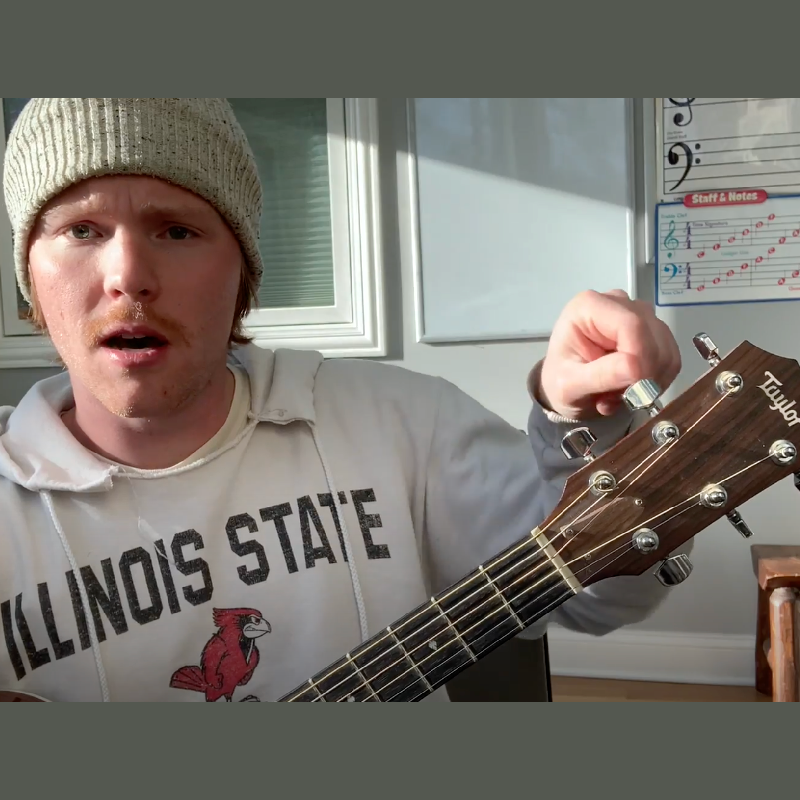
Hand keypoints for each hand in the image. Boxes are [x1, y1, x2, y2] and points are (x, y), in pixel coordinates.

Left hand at [537, 289, 681, 419]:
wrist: (564, 387)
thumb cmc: (559, 382)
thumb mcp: (569, 385)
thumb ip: (600, 376)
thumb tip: (636, 369)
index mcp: (589, 306)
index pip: (632, 324)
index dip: (641, 356)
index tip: (636, 388)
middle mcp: (617, 303)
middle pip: (653, 334)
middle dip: (645, 373)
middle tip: (621, 397)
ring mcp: (638, 316)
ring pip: (666, 349)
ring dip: (650, 380)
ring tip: (619, 394)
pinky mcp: (653, 334)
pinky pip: (670, 359)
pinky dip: (657, 381)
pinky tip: (631, 388)